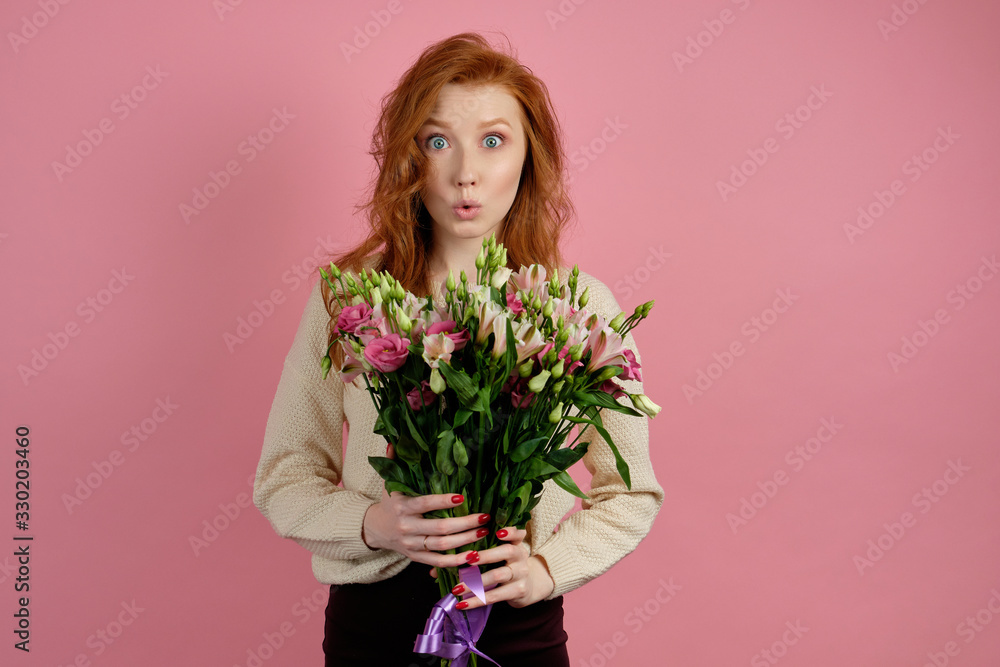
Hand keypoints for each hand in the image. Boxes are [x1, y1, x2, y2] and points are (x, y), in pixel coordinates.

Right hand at [362, 442, 491, 568]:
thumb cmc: (389, 502)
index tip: (461, 497)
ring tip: (484, 532)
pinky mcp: (417, 557)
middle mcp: (407, 527)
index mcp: (402, 507)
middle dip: (464, 523)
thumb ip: (394, 462)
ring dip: (465, 541)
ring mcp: (412, 545)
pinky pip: (438, 562)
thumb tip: (394, 441)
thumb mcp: (389, 482)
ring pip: (441, 546)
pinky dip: (456, 562)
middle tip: (484, 517)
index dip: (443, 502)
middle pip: (438, 528)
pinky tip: (473, 556)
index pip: (425, 504)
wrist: (375, 530)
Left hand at [429, 526, 556, 608]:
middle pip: (506, 552)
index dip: (510, 531)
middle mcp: (520, 556)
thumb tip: (433, 570)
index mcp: (514, 543)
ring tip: (457, 588)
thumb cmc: (503, 566)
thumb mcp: (494, 557)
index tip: (497, 531)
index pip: (517, 533)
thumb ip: (470, 555)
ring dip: (476, 582)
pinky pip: (496, 596)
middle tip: (468, 559)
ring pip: (499, 575)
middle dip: (486, 555)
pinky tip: (462, 604)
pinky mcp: (518, 591)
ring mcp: (521, 573)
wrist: (527, 586)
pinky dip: (477, 601)